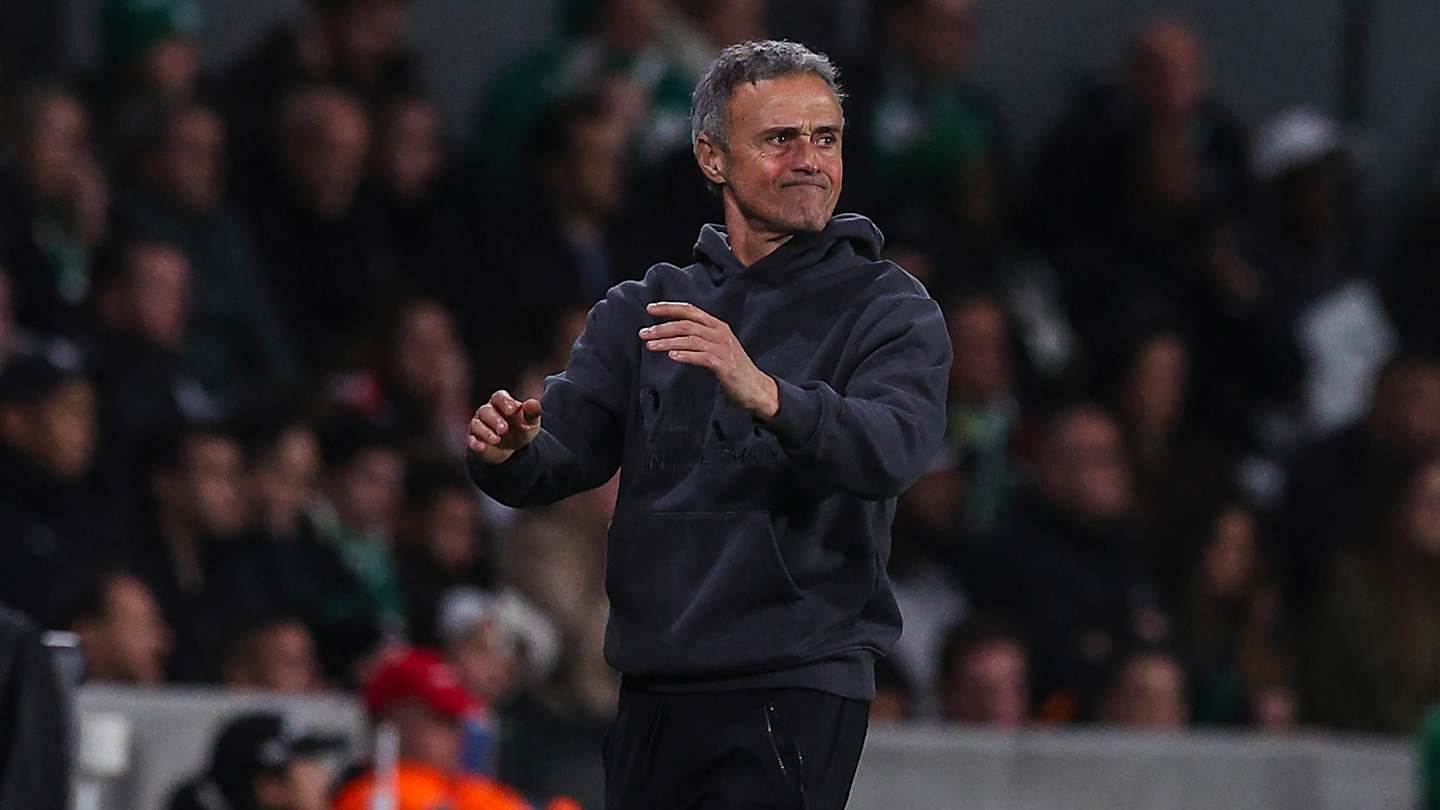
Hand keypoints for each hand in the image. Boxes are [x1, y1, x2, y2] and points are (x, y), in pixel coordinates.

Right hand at [468, 389, 541, 464]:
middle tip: (504, 429)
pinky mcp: (475, 440)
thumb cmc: (522, 428)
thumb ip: (532, 412)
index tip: (512, 411)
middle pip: (486, 411)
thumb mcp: (531, 421)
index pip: (499, 397)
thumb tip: (533, 404)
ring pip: (477, 425)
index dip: (505, 402)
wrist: (514, 449)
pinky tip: (481, 447)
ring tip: (497, 440)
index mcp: (501, 402)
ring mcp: (479, 425)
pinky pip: (472, 440)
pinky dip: (476, 444)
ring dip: (486, 432)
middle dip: (495, 420)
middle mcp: (487, 411)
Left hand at [640, 302, 778, 420]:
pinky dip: (686, 355)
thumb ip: (699, 338)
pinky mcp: (724, 365)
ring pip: (690, 340)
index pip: (690, 310)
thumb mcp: (717, 347)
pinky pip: (701, 357)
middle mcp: (720, 333)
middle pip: (686, 324)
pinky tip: (672, 356)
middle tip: (643, 334)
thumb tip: (672, 335)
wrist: (756, 388)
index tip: (649, 309)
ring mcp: (723, 348)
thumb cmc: (733, 368)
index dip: (669, 308)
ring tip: (651, 346)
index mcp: (717, 326)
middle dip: (662, 328)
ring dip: (668, 342)